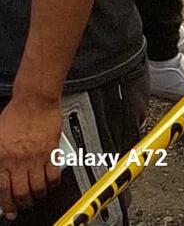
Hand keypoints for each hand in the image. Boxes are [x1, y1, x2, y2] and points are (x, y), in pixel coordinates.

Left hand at [0, 96, 62, 219]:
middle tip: (24, 205)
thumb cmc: (16, 112)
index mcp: (2, 157)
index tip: (10, 210)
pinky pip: (53, 176)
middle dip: (23, 203)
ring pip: (38, 188)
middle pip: (21, 193)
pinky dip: (53, 184)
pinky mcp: (51, 152)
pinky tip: (51, 184)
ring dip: (38, 196)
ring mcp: (36, 157)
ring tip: (38, 196)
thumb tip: (0, 175)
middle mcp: (18, 160)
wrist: (35, 98)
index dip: (6, 204)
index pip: (3, 190)